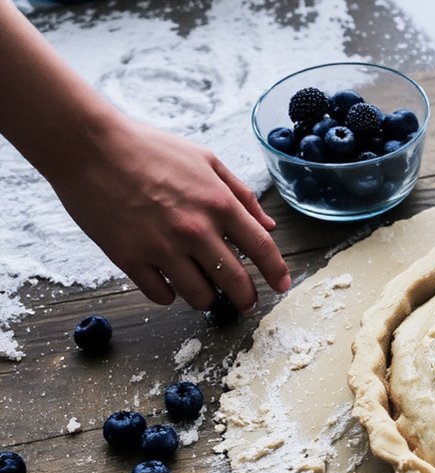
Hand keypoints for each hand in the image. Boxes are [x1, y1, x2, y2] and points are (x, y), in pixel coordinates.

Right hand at [0, 0, 288, 312]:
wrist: (91, 146)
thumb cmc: (150, 148)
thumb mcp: (206, 160)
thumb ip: (240, 194)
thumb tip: (267, 225)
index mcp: (219, 203)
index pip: (262, 248)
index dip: (277, 272)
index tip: (282, 287)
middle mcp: (195, 230)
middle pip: (235, 282)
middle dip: (246, 298)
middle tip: (246, 303)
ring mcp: (162, 247)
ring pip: (200, 296)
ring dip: (207, 298)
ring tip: (204, 290)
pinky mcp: (129, 259)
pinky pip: (161, 295)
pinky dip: (170, 294)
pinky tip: (168, 282)